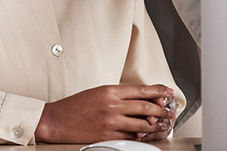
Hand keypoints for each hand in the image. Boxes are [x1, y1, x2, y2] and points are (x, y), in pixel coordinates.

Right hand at [34, 84, 176, 143]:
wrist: (56, 120)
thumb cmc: (75, 106)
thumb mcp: (97, 92)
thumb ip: (117, 95)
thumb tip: (138, 99)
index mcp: (109, 91)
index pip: (140, 89)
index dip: (157, 91)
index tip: (167, 92)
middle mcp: (111, 105)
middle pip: (144, 106)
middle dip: (161, 109)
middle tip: (169, 111)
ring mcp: (110, 122)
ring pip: (141, 123)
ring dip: (154, 124)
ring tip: (162, 124)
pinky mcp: (107, 136)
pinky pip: (130, 136)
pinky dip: (139, 136)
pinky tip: (145, 134)